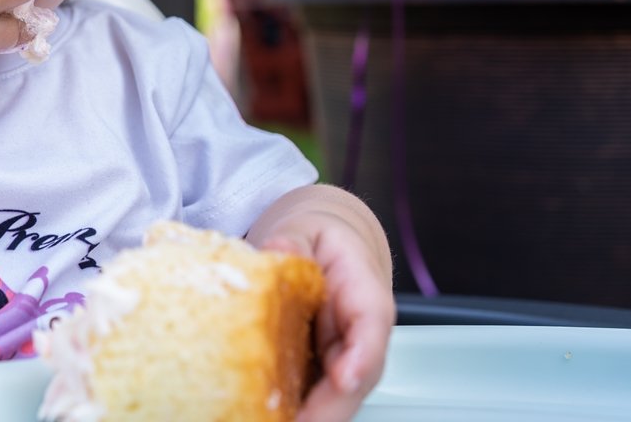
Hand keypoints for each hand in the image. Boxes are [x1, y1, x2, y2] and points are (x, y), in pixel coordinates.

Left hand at [250, 187, 394, 421]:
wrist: (326, 251)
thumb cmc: (321, 242)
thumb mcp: (305, 228)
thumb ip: (293, 240)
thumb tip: (278, 249)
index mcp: (365, 295)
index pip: (372, 326)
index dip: (361, 357)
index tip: (344, 379)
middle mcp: (359, 338)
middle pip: (354, 379)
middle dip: (326, 409)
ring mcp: (340, 361)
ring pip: (332, 399)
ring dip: (306, 416)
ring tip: (265, 420)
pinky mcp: (317, 374)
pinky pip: (306, 398)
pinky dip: (288, 411)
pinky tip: (258, 415)